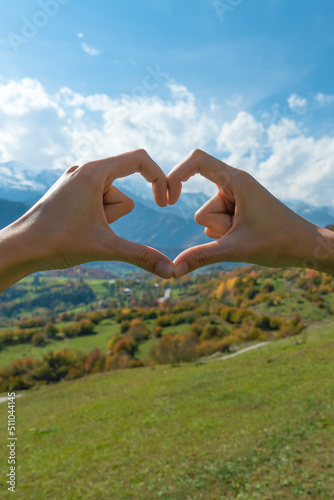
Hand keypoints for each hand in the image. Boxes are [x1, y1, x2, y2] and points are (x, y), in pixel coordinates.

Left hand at [0, 149, 173, 291]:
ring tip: (79, 229)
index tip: (164, 203)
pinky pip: (97, 204)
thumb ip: (141, 256)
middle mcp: (84, 170)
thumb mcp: (106, 247)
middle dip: (114, 217)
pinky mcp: (70, 193)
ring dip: (104, 221)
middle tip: (90, 228)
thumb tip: (171, 271)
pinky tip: (75, 228)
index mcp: (93, 171)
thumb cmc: (57, 242)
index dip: (158, 179)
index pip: (139, 160)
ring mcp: (75, 181)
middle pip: (123, 193)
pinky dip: (95, 219)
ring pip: (110, 202)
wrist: (19, 249)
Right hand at [167, 149, 333, 277]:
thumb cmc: (279, 242)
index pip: (198, 160)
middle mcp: (234, 185)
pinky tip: (247, 238)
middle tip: (243, 233)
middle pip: (201, 209)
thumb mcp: (236, 249)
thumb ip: (202, 257)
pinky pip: (217, 225)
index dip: (177, 173)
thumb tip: (173, 270)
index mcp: (236, 181)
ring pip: (208, 220)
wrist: (306, 247)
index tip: (168, 197)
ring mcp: (235, 199)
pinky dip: (226, 235)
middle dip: (216, 228)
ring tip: (248, 235)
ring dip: (223, 234)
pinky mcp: (237, 210)